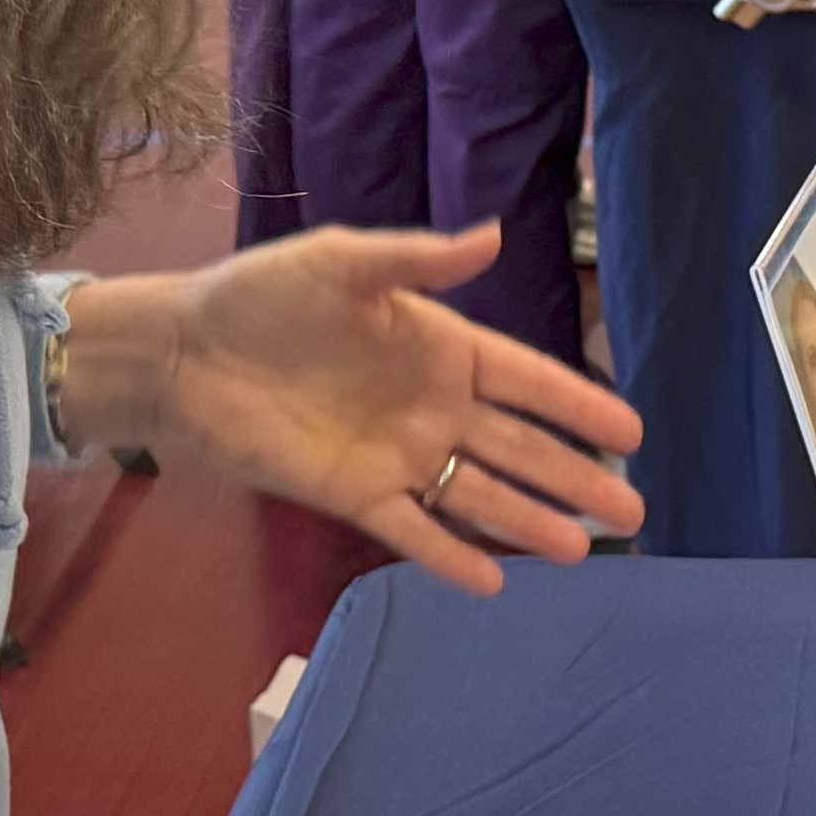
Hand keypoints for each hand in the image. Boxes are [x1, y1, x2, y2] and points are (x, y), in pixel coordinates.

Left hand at [68, 233, 644, 587]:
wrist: (184, 354)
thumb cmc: (261, 298)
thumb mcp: (341, 263)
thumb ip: (416, 259)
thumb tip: (493, 235)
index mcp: (440, 347)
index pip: (528, 381)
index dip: (579, 405)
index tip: (631, 432)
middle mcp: (432, 408)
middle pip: (519, 448)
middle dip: (575, 478)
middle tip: (631, 511)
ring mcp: (397, 456)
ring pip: (479, 494)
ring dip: (528, 521)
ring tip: (580, 549)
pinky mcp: (353, 495)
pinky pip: (413, 529)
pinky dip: (450, 554)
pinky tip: (494, 580)